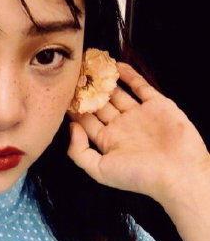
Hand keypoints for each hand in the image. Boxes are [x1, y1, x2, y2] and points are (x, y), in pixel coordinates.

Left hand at [66, 62, 209, 203]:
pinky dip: (128, 75)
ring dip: (105, 81)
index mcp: (107, 141)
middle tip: (75, 75)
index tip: (62, 94)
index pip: (86, 121)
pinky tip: (115, 65)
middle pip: (99, 105)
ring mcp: (139, 114)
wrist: (178, 172)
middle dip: (88, 92)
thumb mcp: (99, 170)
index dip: (75, 108)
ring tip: (91, 66)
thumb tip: (72, 126)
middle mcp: (121, 127)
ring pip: (118, 93)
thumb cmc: (138, 175)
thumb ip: (79, 151)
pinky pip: (140, 86)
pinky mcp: (157, 105)